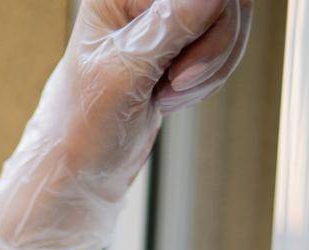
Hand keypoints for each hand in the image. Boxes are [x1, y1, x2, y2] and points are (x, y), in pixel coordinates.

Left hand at [0, 0, 252, 249]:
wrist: (77, 172)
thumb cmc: (81, 127)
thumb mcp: (124, 74)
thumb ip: (170, 26)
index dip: (209, 18)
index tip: (180, 66)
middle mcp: (142, 0)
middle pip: (226, 0)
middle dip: (214, 46)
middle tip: (176, 83)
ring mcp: (163, 21)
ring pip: (230, 21)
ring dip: (212, 65)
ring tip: (167, 95)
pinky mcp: (178, 46)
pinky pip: (223, 45)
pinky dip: (210, 76)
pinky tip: (172, 96)